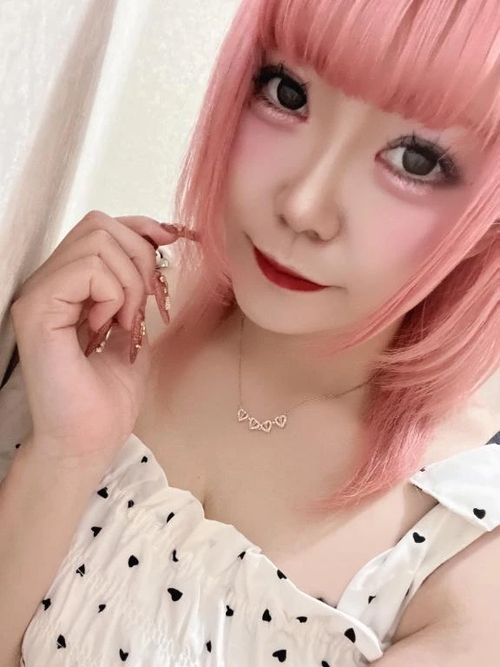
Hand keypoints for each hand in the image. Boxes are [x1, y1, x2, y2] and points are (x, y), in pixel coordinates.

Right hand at [9, 211, 186, 466]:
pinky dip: (113, 295)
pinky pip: (88, 270)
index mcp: (70, 285)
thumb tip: (162, 242)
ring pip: (98, 242)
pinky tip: (107, 327)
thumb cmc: (107, 395)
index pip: (102, 226)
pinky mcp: (37, 309)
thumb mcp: (135, 327)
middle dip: (140, 259)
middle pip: (101, 224)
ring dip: (130, 283)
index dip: (141, 228)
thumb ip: (139, 286)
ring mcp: (39, 294)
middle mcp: (50, 283)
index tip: (172, 243)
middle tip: (141, 308)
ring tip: (124, 323)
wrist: (89, 438)